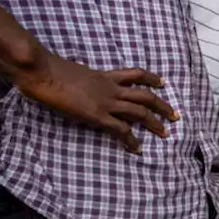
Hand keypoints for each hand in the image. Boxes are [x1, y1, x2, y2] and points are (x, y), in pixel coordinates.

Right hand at [14, 52, 177, 153]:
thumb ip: (85, 80)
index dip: (150, 78)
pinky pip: (120, 129)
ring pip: (139, 112)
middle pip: (145, 95)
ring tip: (165, 133)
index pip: (134, 74)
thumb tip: (82, 86)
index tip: (161, 83)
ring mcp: (106, 102)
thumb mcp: (75, 71)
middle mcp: (111, 88)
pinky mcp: (98, 116)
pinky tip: (137, 148)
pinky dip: (131, 140)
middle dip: (162, 106)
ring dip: (154, 122)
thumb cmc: (51, 69)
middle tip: (174, 115)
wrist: (44, 72)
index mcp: (105, 75)